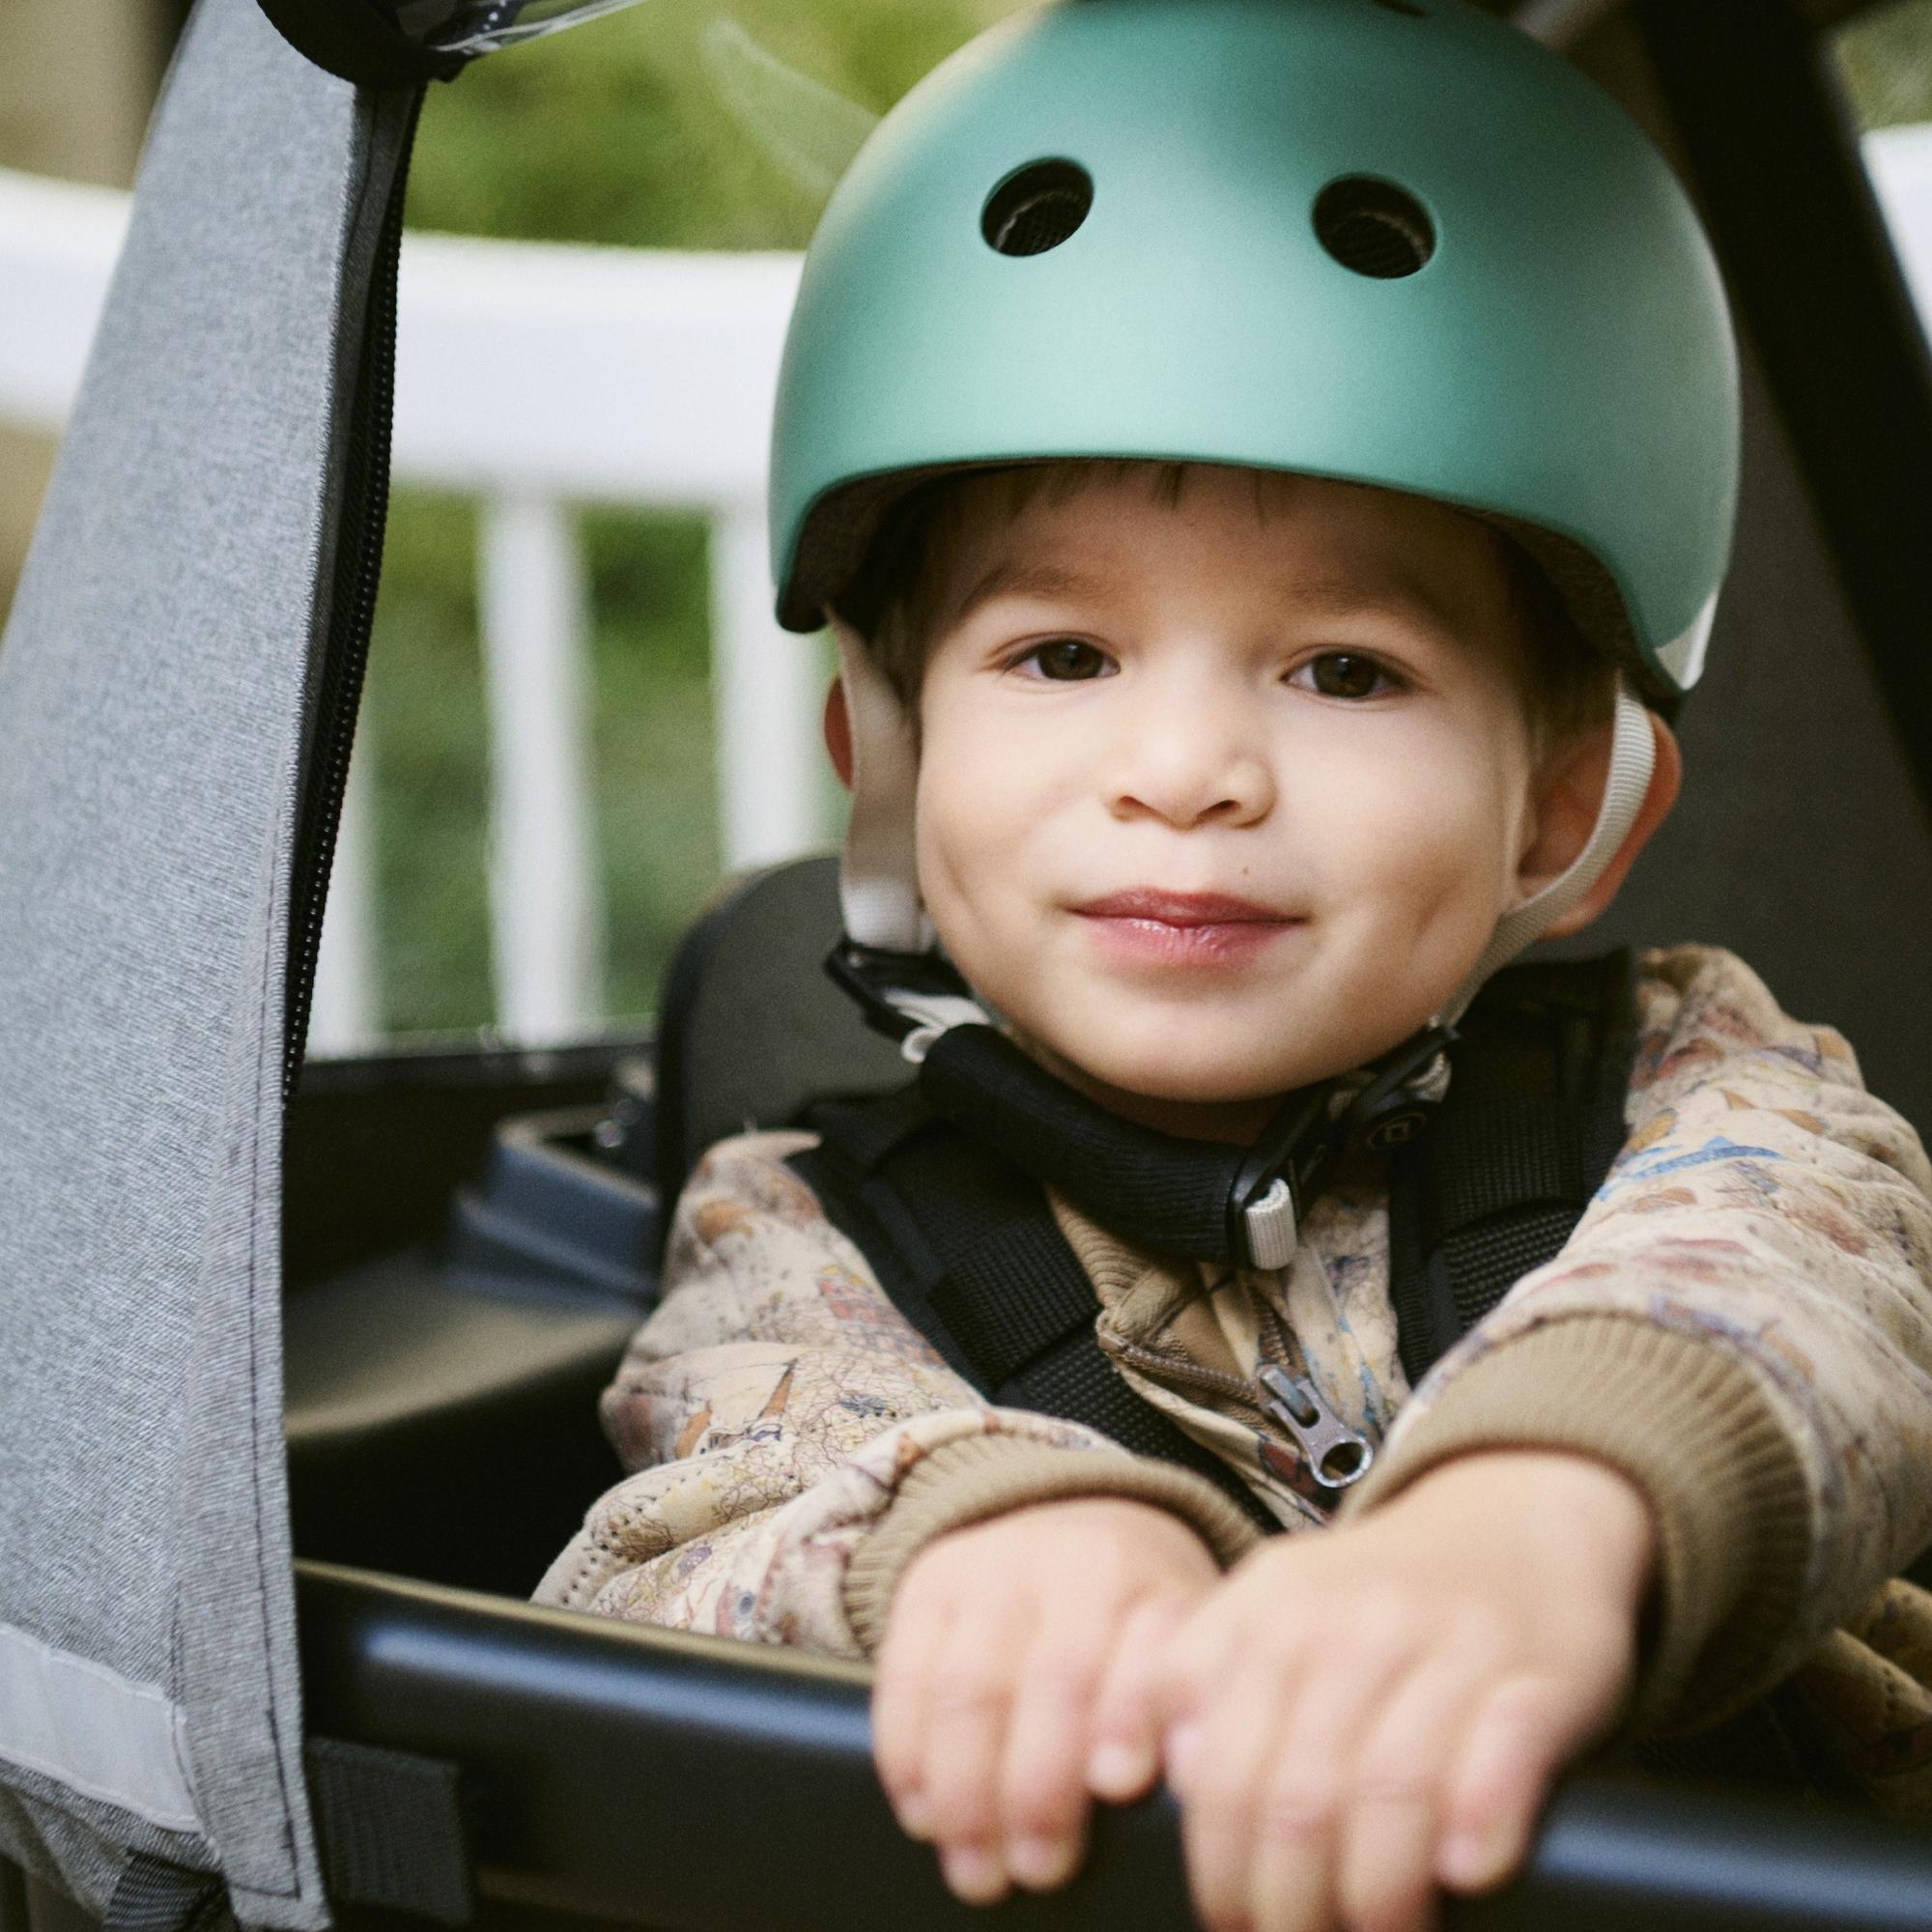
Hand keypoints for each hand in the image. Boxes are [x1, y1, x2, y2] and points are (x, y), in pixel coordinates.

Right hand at [873, 1495, 1218, 1903]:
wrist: (1074, 1528)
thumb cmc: (1138, 1622)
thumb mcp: (1182, 1644)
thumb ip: (1182, 1706)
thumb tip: (1187, 1784)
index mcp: (1147, 1582)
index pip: (1141, 1648)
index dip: (1127, 1716)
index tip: (1119, 1785)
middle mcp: (1068, 1564)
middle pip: (1049, 1678)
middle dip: (1039, 1786)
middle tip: (1039, 1868)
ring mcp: (990, 1569)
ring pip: (968, 1685)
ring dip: (966, 1790)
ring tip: (977, 1867)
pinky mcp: (927, 1586)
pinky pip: (904, 1676)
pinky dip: (908, 1756)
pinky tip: (923, 1815)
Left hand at [1145, 1451, 1653, 1931]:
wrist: (1515, 1515)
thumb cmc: (1380, 1593)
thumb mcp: (1276, 1602)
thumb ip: (1204, 1673)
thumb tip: (1172, 1777)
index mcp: (1272, 1608)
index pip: (1218, 1766)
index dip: (1214, 1865)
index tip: (1226, 1918)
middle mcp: (1352, 1623)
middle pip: (1297, 1799)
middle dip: (1287, 1905)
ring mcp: (1447, 1648)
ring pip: (1388, 1793)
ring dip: (1375, 1895)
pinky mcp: (1537, 1677)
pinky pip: (1499, 1759)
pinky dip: (1477, 1823)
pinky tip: (1461, 1872)